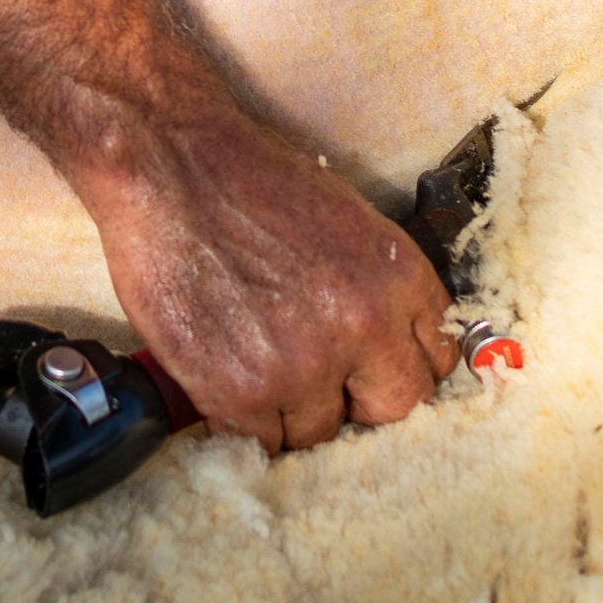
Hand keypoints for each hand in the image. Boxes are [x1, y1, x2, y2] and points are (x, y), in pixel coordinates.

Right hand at [89, 109, 455, 451]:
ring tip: (253, 361)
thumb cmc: (246, 177)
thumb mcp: (345, 219)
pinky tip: (221, 375)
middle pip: (395, 409)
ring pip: (320, 432)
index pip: (437, 361)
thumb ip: (377, 286)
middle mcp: (364, 327)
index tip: (374, 371)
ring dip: (290, 410)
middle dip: (357, 401)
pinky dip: (241, 419)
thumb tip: (386, 343)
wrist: (166, 161)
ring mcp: (304, 366)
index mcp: (398, 278)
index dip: (399, 368)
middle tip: (318, 382)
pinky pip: (261, 441)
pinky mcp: (242, 391)